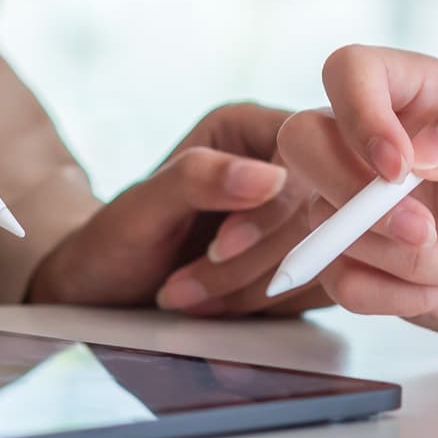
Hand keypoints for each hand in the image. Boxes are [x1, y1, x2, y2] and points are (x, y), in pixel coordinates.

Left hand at [27, 104, 327, 313]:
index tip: (222, 246)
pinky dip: (271, 307)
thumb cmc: (113, 241)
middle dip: (259, 260)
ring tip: (191, 296)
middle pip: (322, 210)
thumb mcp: (140, 208)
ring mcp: (305, 218)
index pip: (308, 155)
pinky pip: (322, 288)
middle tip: (189, 282)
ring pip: (328, 254)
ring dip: (260, 289)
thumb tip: (270, 177)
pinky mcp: (312, 263)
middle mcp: (286, 167)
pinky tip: (219, 307)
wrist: (108, 289)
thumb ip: (196, 181)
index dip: (277, 208)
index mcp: (250, 129)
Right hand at [275, 46, 437, 348]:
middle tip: (424, 230)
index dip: (359, 113)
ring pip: (327, 225)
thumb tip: (424, 149)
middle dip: (353, 196)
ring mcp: (359, 206)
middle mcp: (375, 144)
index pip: (350, 71)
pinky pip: (344, 283)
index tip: (402, 167)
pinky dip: (401, 294)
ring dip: (405, 259)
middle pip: (303, 142)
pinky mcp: (361, 264)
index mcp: (417, 94)